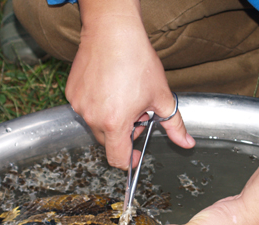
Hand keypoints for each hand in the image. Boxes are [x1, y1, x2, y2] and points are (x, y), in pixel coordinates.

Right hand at [66, 0, 193, 168]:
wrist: (112, 31)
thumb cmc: (137, 61)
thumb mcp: (161, 96)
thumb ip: (174, 125)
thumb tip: (187, 143)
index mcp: (115, 123)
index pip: (117, 158)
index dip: (128, 160)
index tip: (135, 154)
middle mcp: (93, 118)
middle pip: (107, 141)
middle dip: (123, 133)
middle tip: (136, 112)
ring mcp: (79, 105)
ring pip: (96, 124)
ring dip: (110, 118)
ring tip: (123, 95)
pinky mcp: (71, 93)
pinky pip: (85, 108)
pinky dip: (97, 104)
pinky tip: (109, 87)